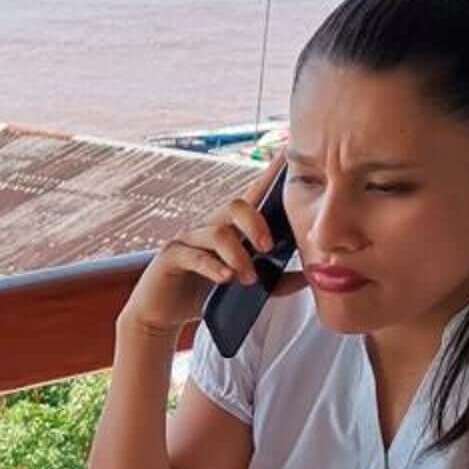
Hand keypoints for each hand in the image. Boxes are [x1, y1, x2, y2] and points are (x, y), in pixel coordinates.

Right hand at [123, 168, 293, 340]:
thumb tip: (307, 277)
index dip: (269, 175)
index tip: (287, 155)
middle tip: (267, 248)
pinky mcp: (170, 257)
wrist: (162, 313)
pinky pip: (194, 255)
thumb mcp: (244, 288)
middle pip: (235, 206)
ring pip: (217, 232)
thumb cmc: (202, 294)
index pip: (252, 196)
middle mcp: (208, 227)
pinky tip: (225, 278)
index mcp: (229, 229)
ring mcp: (188, 240)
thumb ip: (274, 282)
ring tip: (247, 279)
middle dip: (256, 224)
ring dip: (238, 256)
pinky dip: (213, 267)